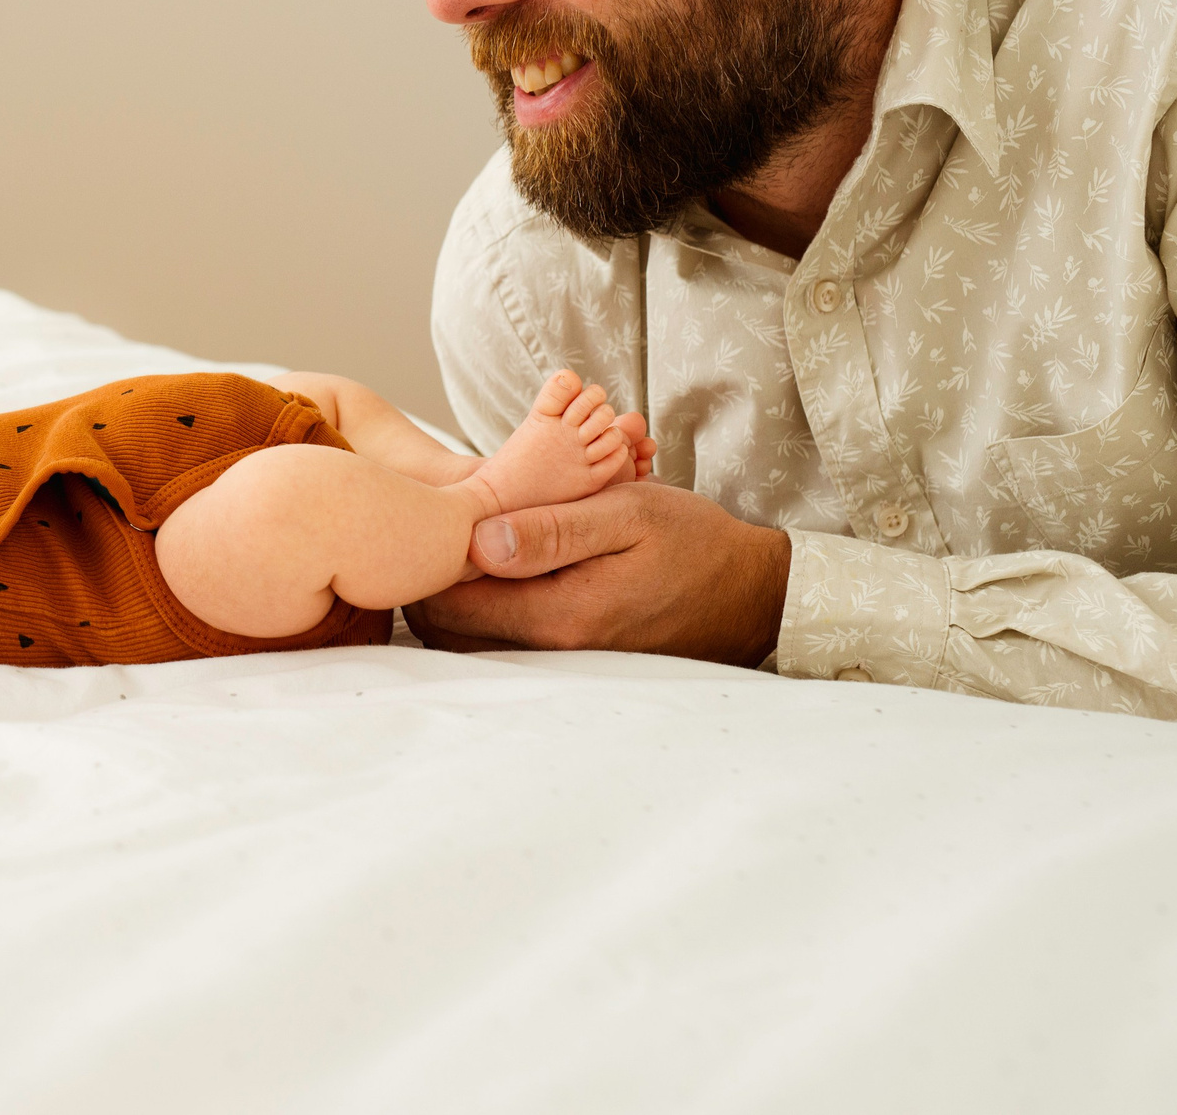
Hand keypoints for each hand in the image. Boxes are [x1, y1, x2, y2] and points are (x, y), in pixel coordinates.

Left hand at [404, 481, 789, 666]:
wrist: (752, 594)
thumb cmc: (692, 543)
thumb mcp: (626, 514)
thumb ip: (551, 529)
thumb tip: (477, 542)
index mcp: (557, 617)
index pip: (446, 603)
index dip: (424, 559)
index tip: (431, 516)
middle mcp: (549, 653)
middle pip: (445, 628)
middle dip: (429, 579)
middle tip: (439, 526)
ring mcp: (557, 662)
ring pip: (467, 636)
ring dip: (455, 592)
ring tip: (469, 540)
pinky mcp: (566, 660)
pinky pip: (500, 638)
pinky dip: (485, 603)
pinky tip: (502, 561)